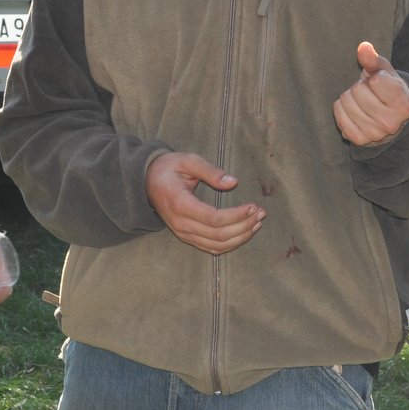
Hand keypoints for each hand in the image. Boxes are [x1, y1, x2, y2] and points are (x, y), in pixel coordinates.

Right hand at [145, 151, 261, 254]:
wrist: (146, 181)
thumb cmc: (169, 168)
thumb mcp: (188, 161)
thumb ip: (210, 171)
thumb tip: (233, 182)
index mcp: (180, 204)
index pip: (214, 219)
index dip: (237, 216)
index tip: (254, 206)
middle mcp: (181, 224)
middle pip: (218, 235)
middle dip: (244, 226)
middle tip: (261, 214)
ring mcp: (183, 233)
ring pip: (217, 246)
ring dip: (240, 237)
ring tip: (257, 223)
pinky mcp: (186, 237)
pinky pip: (211, 248)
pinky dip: (230, 244)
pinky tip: (244, 233)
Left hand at [333, 41, 408, 145]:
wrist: (391, 121)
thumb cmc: (388, 91)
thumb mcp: (387, 73)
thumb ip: (374, 60)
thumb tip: (363, 47)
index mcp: (403, 104)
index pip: (376, 80)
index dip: (375, 78)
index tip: (381, 84)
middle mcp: (390, 122)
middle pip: (358, 90)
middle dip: (361, 87)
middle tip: (370, 94)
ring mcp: (374, 133)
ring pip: (345, 101)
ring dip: (350, 97)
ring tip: (363, 102)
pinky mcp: (358, 139)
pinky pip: (338, 114)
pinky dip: (342, 108)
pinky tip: (354, 111)